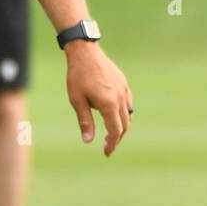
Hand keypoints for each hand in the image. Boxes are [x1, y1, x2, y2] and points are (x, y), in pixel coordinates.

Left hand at [65, 41, 132, 156]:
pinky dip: (124, 113)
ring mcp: (124, 89)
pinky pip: (128, 103)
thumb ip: (85, 121)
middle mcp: (120, 98)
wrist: (86, 52)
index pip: (115, 131)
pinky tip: (115, 114)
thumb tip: (88, 140)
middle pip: (124, 125)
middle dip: (117, 138)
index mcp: (109, 104)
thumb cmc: (78, 76)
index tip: (107, 153)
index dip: (112, 144)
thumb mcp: (77, 101)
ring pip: (129, 114)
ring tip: (112, 132)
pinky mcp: (123, 83)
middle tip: (108, 146)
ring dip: (122, 126)